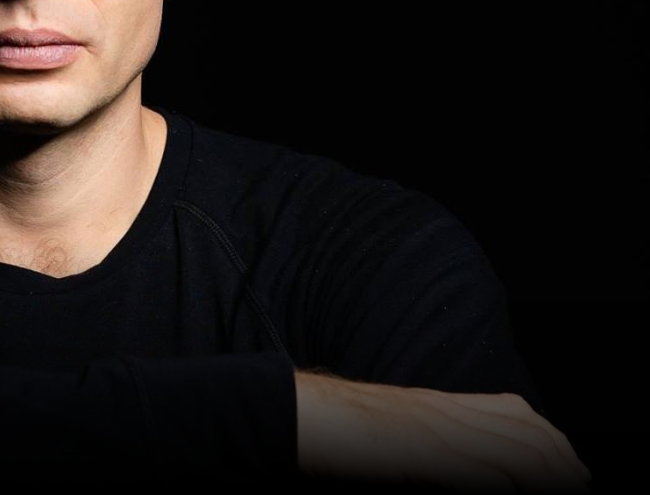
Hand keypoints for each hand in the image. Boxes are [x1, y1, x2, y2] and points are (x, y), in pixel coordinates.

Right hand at [295, 370, 590, 491]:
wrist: (310, 418)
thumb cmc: (347, 430)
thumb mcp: (403, 424)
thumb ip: (438, 436)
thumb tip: (475, 464)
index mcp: (445, 404)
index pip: (517, 412)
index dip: (551, 439)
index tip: (570, 465)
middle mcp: (450, 413)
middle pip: (527, 431)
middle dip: (562, 461)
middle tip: (579, 483)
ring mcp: (441, 430)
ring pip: (517, 449)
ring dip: (547, 474)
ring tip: (564, 490)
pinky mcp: (428, 450)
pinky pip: (481, 467)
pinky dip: (506, 482)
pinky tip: (516, 492)